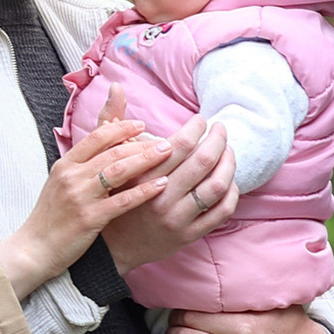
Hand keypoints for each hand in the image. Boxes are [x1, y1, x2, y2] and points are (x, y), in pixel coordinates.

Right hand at [0, 96, 171, 295]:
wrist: (35, 249)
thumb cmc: (52, 217)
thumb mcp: (61, 184)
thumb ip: (82, 165)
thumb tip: (106, 148)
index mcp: (65, 165)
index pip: (96, 137)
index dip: (120, 127)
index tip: (141, 124)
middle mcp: (72, 176)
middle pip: (112, 151)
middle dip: (141, 143)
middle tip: (165, 140)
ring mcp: (80, 196)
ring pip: (118, 170)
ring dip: (145, 159)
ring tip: (167, 153)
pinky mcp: (90, 218)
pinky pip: (122, 200)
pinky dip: (143, 190)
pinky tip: (161, 185)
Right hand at [99, 109, 237, 262]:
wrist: (110, 247)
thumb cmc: (108, 195)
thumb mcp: (103, 159)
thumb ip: (110, 122)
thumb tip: (116, 86)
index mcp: (140, 176)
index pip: (178, 145)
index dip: (196, 128)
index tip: (201, 120)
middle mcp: (159, 198)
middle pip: (203, 161)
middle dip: (218, 139)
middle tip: (220, 129)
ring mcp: (176, 220)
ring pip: (216, 186)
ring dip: (228, 164)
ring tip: (228, 152)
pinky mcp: (188, 237)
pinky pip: (220, 212)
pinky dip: (231, 193)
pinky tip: (228, 181)